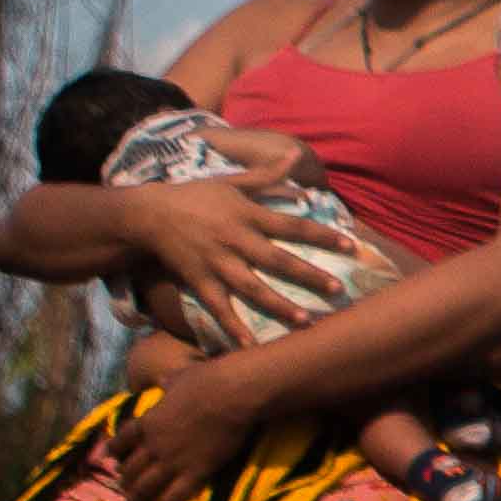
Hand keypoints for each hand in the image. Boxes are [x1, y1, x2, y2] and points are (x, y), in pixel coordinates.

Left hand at [107, 346, 282, 500]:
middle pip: (130, 469)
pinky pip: (172, 498)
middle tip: (124, 489)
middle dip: (124, 481)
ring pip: (146, 487)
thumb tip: (162, 379)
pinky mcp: (195, 473)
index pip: (122, 441)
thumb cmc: (208, 380)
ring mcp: (173, 461)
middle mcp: (154, 445)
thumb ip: (168, 383)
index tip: (108, 459)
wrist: (233, 394)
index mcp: (148, 421)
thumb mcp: (180, 377)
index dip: (113, 451)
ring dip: (136, 500)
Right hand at [123, 173, 356, 349]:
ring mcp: (217, 262)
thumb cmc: (196, 196)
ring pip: (252, 287)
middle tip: (338, 290)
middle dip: (309, 275)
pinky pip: (218, 307)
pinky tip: (249, 345)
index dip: (322, 236)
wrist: (149, 214)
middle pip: (278, 260)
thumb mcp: (232, 181)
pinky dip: (232, 326)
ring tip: (305, 321)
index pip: (293, 225)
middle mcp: (236, 239)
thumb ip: (267, 175)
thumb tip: (293, 155)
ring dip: (278, 305)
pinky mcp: (199, 280)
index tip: (351, 246)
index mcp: (248, 215)